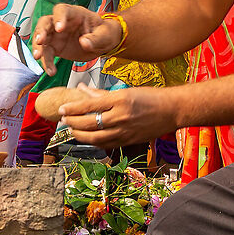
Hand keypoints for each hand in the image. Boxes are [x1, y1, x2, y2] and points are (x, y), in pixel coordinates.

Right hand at [30, 1, 120, 64]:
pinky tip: (50, 70)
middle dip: (41, 31)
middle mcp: (62, 23)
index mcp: (75, 14)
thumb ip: (95, 38)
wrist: (102, 44)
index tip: (59, 28)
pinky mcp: (55, 47)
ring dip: (38, 47)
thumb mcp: (105, 35)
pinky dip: (46, 62)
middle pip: (46, 22)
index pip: (62, 10)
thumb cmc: (104, 33)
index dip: (58, 18)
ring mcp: (57, 35)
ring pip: (42, 38)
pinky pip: (47, 53)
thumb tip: (84, 43)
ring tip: (38, 57)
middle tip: (40, 41)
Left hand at [53, 84, 178, 146]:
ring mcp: (125, 131)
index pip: (89, 105)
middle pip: (89, 123)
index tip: (62, 109)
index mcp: (120, 100)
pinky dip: (93, 142)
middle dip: (72, 122)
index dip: (73, 108)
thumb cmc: (151, 97)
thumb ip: (102, 93)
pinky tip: (87, 137)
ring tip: (71, 129)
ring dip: (79, 135)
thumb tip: (82, 89)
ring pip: (95, 137)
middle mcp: (121, 117)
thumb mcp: (125, 91)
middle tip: (63, 120)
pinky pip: (105, 144)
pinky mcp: (128, 141)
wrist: (171, 111)